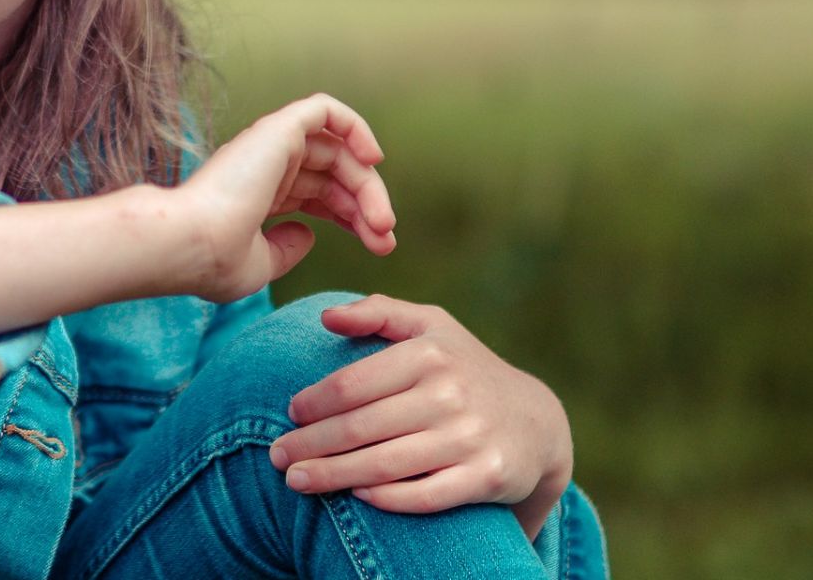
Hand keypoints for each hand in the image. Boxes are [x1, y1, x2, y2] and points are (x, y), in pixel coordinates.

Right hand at [174, 93, 396, 302]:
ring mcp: (270, 145)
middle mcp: (265, 166)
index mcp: (259, 195)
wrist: (189, 244)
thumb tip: (308, 234)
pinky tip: (373, 160)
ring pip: (338, 150)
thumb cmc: (213, 262)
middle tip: (386, 239)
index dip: (353, 218)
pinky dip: (355, 126)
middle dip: (367, 206)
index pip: (320, 194)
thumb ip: (285, 249)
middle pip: (335, 175)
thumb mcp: (259, 265)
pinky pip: (325, 110)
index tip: (379, 247)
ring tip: (382, 222)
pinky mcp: (278, 129)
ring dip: (368, 183)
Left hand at [268, 294, 571, 539]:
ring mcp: (469, 438)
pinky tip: (356, 496)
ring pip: (385, 464)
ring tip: (297, 482)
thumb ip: (378, 313)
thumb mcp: (431, 327)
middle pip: (361, 427)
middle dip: (310, 445)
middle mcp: (450, 394)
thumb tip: (326, 317)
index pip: (353, 384)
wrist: (536, 422)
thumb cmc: (464, 369)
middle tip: (277, 457)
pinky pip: (426, 494)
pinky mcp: (486, 477)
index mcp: (429, 353)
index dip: (314, 403)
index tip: (289, 415)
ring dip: (333, 476)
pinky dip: (387, 498)